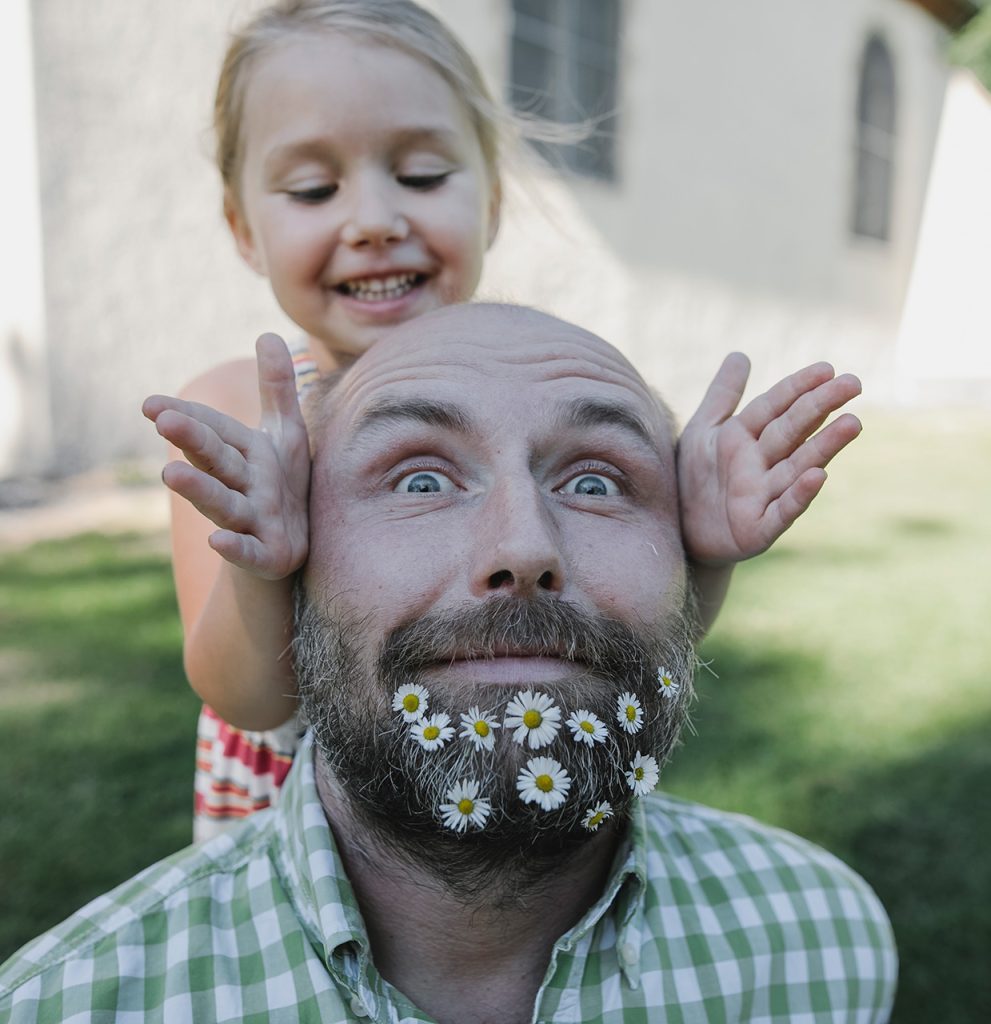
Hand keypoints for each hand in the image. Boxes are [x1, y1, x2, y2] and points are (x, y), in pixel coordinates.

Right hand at [142, 334, 310, 578]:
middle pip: (215, 460)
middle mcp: (242, 485)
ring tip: (171, 476)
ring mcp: (251, 521)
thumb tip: (268, 333)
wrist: (290, 549)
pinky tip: (216, 542)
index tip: (151, 405)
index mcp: (244, 454)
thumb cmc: (283, 484)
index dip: (189, 417)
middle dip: (192, 441)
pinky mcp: (266, 555)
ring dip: (198, 491)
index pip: (214, 430)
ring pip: (223, 503)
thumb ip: (276, 388)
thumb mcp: (286, 432)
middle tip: (164, 421)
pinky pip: (248, 552)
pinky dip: (235, 548)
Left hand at [678, 353, 861, 567]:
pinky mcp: (758, 528)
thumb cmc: (693, 479)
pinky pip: (782, 510)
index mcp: (743, 437)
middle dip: (819, 407)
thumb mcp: (701, 432)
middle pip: (792, 430)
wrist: (680, 532)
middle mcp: (759, 464)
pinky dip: (800, 495)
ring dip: (824, 446)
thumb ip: (722, 396)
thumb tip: (740, 355)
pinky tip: (820, 476)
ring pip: (797, 466)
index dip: (797, 387)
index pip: (774, 406)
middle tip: (853, 384)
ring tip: (852, 423)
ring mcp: (761, 495)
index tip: (827, 368)